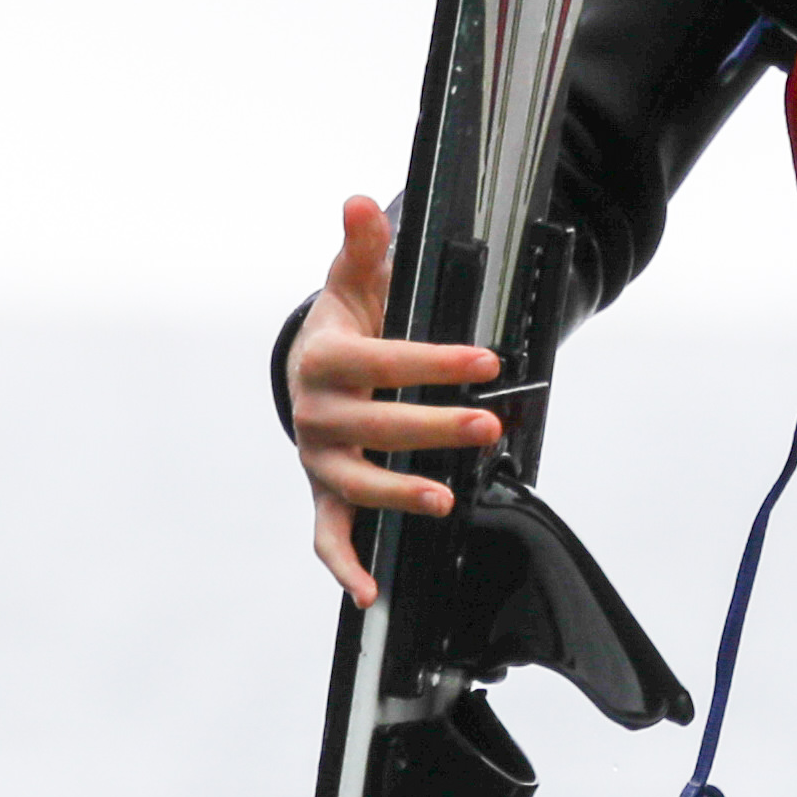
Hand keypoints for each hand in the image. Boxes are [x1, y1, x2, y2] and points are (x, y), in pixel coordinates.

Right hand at [287, 193, 501, 607]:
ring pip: (356, 483)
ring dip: (398, 492)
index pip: (385, 360)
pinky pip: (329, 536)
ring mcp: (319, 459)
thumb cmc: (346, 324)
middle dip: (433, 425)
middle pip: (377, 424)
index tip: (486, 360)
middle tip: (488, 423)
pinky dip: (344, 566)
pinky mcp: (324, 493)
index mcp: (326, 359)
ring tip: (445, 495)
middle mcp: (316, 414)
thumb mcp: (354, 280)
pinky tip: (372, 593)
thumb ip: (363, 246)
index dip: (435, 361)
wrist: (309, 368)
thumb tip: (361, 202)